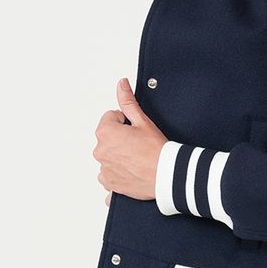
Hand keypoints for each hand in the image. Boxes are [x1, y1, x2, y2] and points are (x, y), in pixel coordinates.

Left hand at [93, 77, 168, 204]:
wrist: (167, 176)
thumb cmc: (156, 150)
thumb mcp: (143, 121)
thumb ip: (128, 101)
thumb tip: (121, 84)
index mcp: (105, 133)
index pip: (110, 118)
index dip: (126, 122)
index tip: (137, 131)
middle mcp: (99, 151)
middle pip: (108, 137)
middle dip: (120, 139)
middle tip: (139, 145)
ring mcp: (103, 169)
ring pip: (109, 156)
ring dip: (119, 156)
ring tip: (138, 159)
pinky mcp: (109, 184)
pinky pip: (110, 175)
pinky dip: (119, 173)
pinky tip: (133, 172)